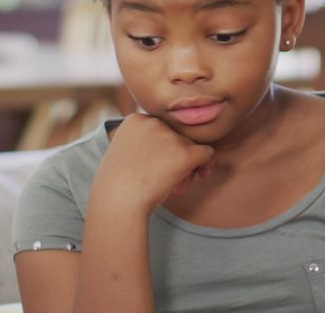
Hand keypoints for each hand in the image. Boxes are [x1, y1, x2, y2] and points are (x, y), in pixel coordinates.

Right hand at [94, 113, 215, 214]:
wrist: (117, 204)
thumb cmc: (118, 185)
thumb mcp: (125, 152)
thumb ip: (145, 141)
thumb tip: (173, 142)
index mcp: (136, 119)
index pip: (161, 128)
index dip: (161, 148)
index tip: (154, 166)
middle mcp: (153, 122)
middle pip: (177, 135)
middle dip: (175, 156)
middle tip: (165, 179)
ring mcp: (170, 137)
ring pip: (191, 145)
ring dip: (187, 166)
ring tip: (176, 188)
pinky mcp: (184, 153)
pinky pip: (207, 153)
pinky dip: (207, 163)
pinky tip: (203, 174)